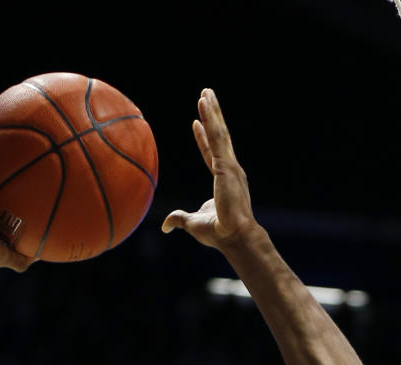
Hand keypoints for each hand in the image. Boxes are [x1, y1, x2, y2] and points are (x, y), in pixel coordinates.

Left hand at [161, 88, 257, 249]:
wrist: (235, 237)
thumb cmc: (219, 233)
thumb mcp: (193, 223)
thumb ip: (179, 219)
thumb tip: (164, 225)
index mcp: (224, 180)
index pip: (211, 154)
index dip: (203, 139)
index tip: (196, 123)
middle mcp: (230, 169)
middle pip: (219, 136)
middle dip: (213, 115)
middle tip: (207, 95)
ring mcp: (230, 166)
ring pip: (219, 132)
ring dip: (212, 110)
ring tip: (205, 91)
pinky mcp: (227, 165)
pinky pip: (216, 137)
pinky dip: (211, 119)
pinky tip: (204, 103)